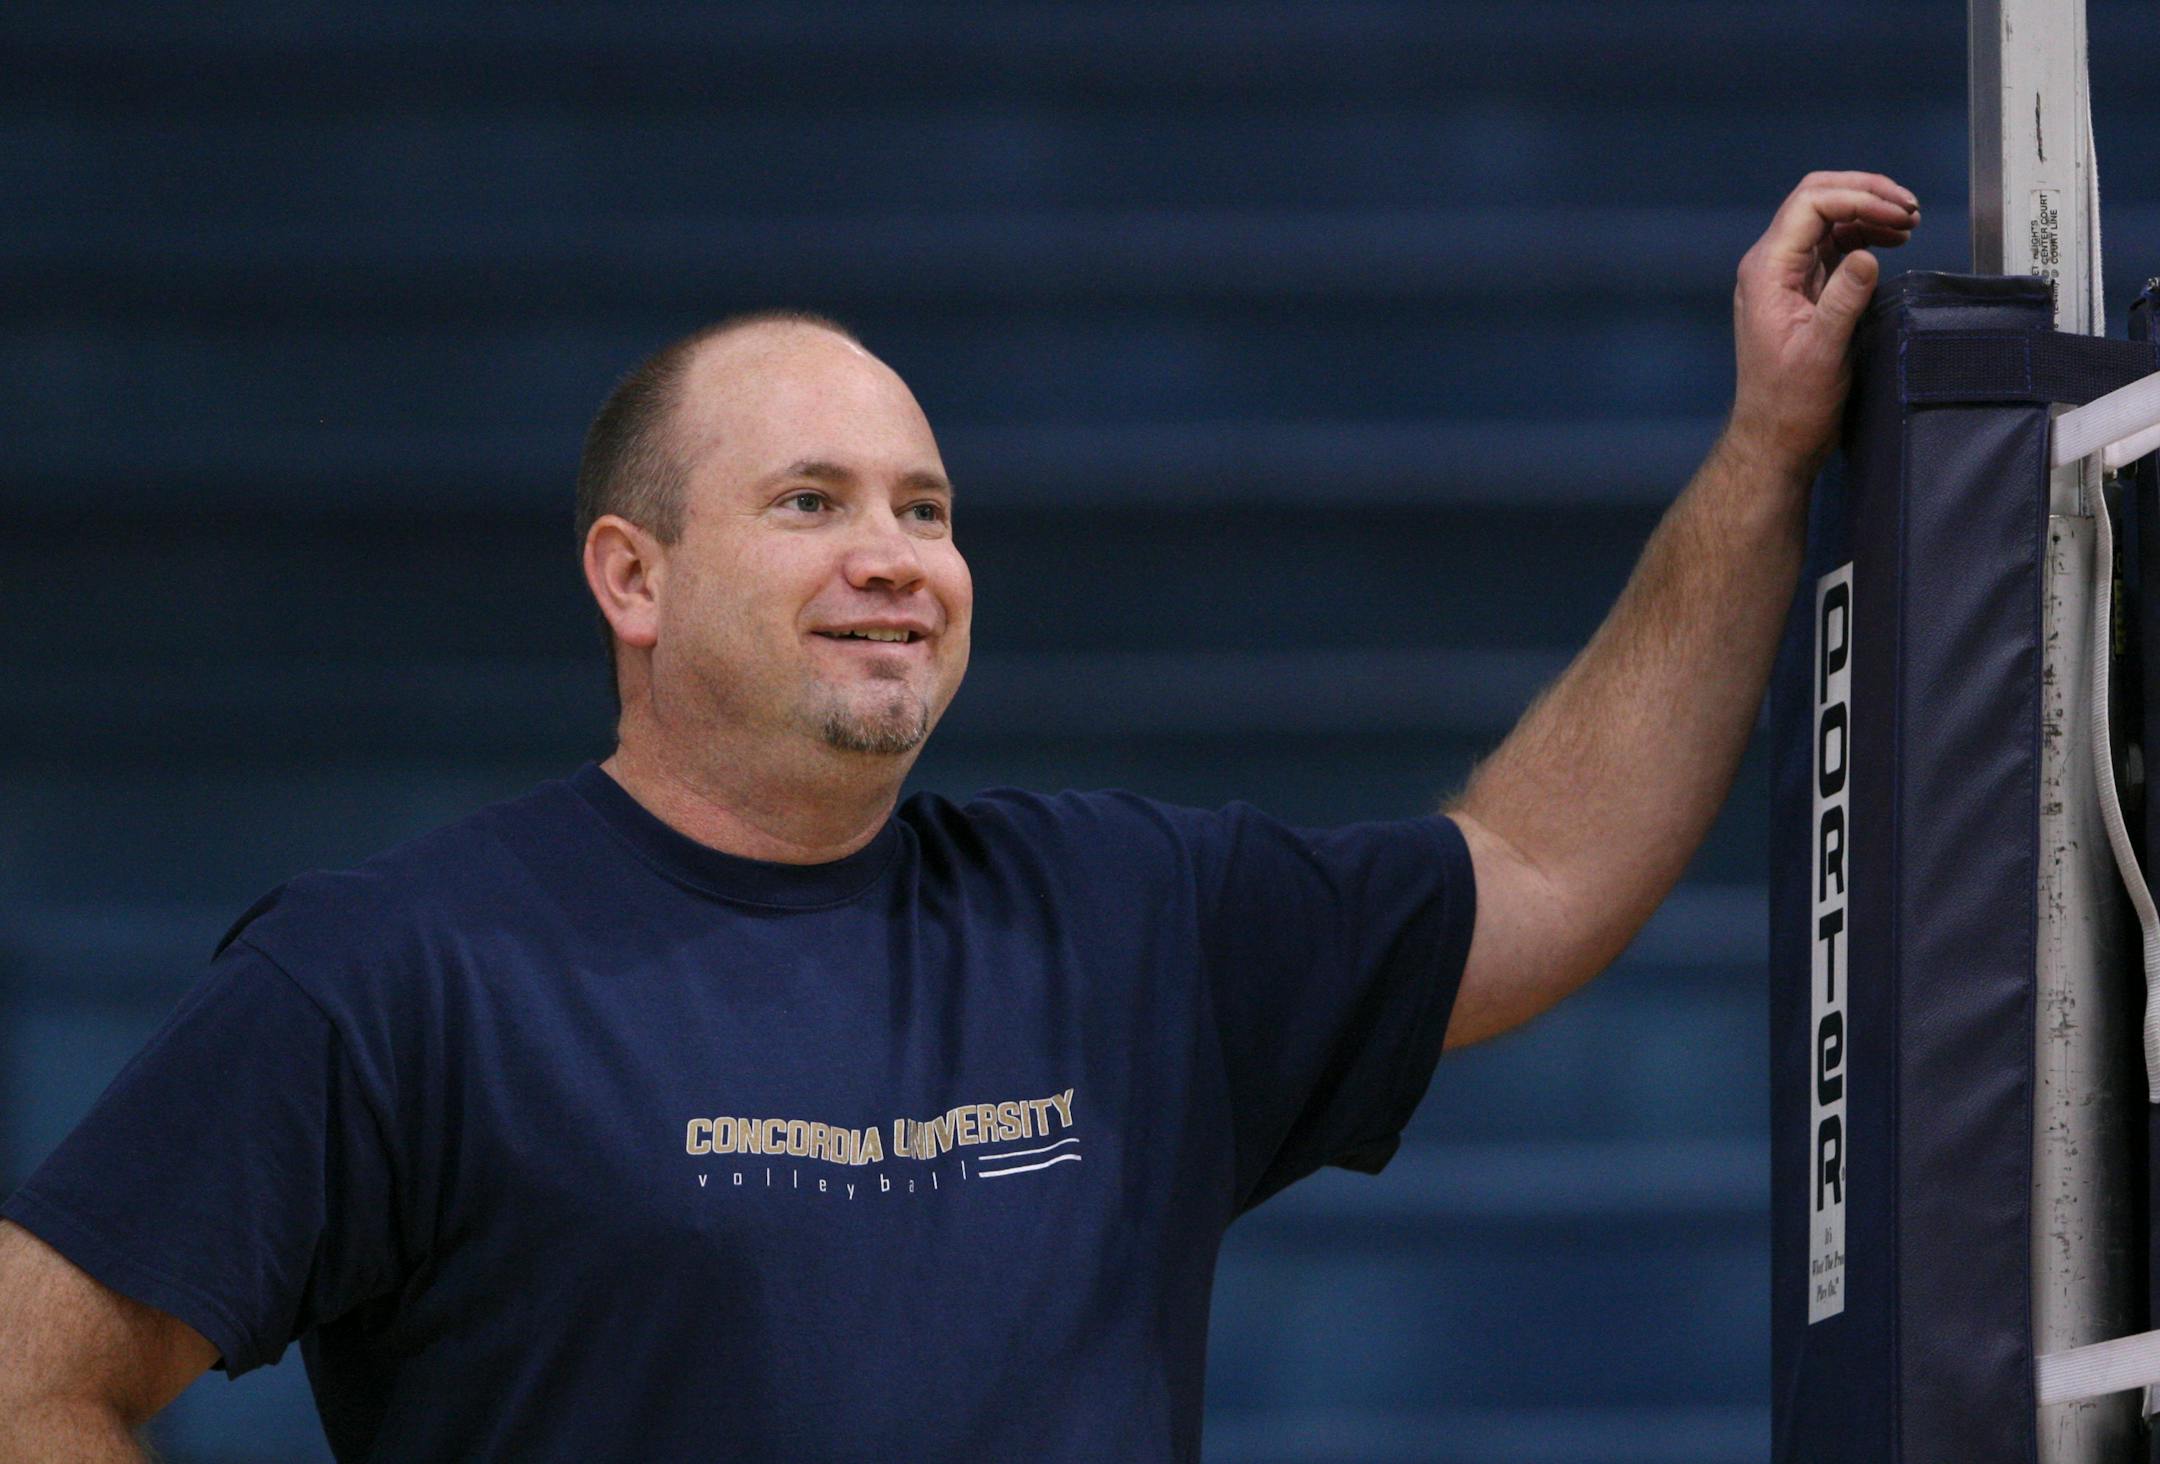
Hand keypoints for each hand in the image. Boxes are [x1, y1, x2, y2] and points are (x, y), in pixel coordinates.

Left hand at [1727, 171, 1917, 476]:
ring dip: (1868, 212)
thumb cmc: (1792, 402)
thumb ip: (1843, 300)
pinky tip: (1892, 242)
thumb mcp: (1823, 352)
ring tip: (1909, 224)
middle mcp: (1771, 265)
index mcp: (1767, 271)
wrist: (1776, 436)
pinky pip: (1832, 245)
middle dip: (1865, 194)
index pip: (1810, 204)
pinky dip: (1863, 236)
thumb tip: (1867, 256)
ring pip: (1827, 219)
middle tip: (1909, 209)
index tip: (1900, 215)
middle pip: (1816, 200)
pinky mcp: (1803, 289)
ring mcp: (1786, 276)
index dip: (1859, 198)